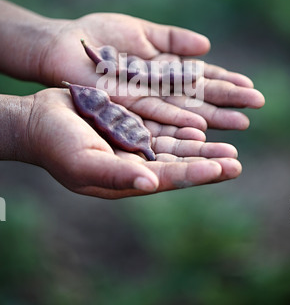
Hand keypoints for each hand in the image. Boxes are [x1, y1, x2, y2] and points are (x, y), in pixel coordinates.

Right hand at [26, 88, 241, 198]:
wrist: (38, 120)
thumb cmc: (56, 145)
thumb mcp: (83, 162)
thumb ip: (116, 173)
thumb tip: (151, 183)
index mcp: (125, 178)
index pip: (168, 178)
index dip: (196, 173)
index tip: (224, 168)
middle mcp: (133, 163)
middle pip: (177, 164)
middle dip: (207, 162)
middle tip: (235, 160)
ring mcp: (132, 144)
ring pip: (173, 146)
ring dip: (200, 146)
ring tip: (228, 144)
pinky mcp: (129, 125)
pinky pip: (161, 127)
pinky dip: (181, 127)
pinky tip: (200, 125)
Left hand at [39, 13, 263, 129]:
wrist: (64, 44)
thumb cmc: (98, 35)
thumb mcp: (141, 31)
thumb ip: (171, 40)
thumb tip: (206, 46)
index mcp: (162, 69)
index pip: (199, 78)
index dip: (225, 82)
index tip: (250, 87)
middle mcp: (156, 89)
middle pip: (197, 97)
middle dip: (226, 102)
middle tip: (257, 106)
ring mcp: (142, 99)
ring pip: (182, 110)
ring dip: (211, 117)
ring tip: (239, 123)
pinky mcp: (123, 107)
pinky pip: (154, 115)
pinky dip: (177, 122)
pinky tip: (200, 129)